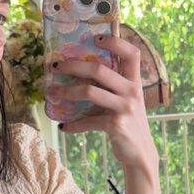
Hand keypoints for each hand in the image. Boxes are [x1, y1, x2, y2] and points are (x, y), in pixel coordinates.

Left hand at [49, 34, 158, 172]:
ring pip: (89, 91)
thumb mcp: (126, 102)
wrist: (140, 155)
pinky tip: (63, 126)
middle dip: (73, 65)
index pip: (132, 53)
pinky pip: (88, 121)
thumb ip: (112, 88)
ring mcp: (125, 108)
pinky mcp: (116, 125)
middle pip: (99, 69)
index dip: (115, 42)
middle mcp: (132, 92)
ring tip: (53, 92)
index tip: (95, 38)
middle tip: (56, 65)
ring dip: (66, 91)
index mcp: (135, 82)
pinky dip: (73, 124)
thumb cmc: (128, 125)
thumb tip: (79, 74)